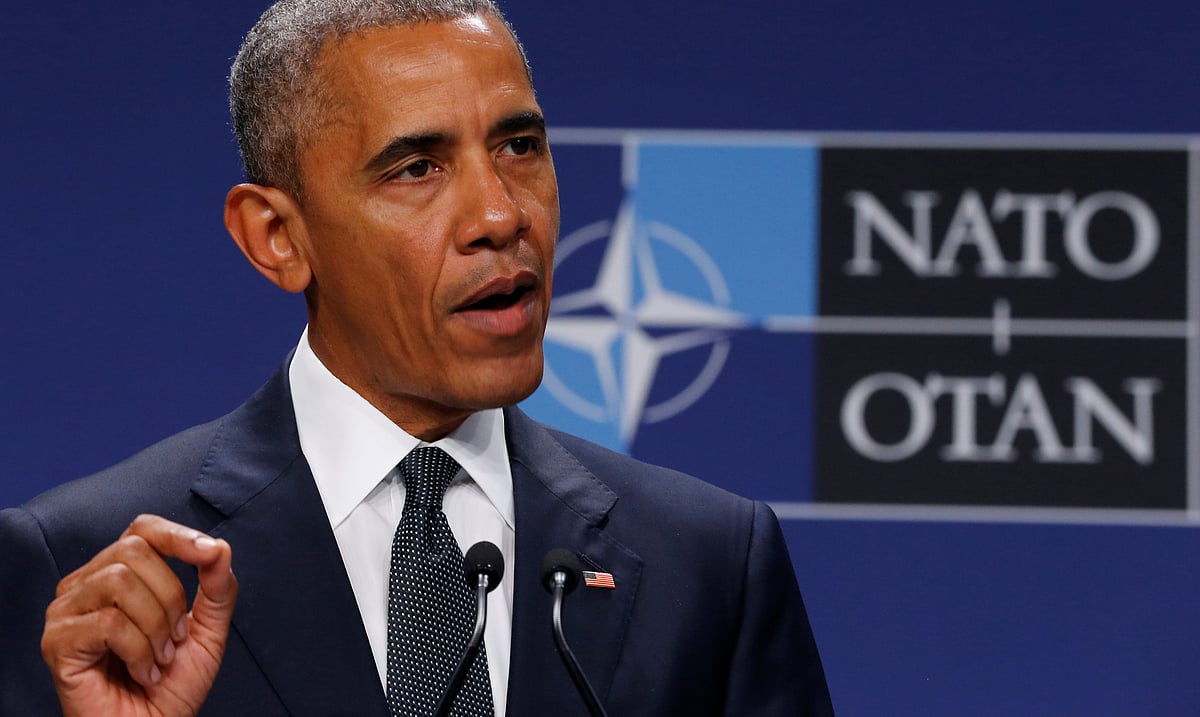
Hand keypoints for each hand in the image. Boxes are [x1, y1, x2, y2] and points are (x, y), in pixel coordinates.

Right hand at [41, 514, 238, 716]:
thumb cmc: (171, 685)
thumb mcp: (208, 630)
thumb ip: (217, 587)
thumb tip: (220, 546)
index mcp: (118, 574)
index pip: (142, 530)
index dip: (177, 535)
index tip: (210, 554)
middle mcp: (86, 585)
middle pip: (134, 550)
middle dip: (170, 597)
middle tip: (175, 640)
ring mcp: (66, 611)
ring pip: (119, 582)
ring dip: (155, 627)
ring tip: (158, 659)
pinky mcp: (57, 641)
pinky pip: (109, 622)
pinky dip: (139, 651)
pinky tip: (142, 673)